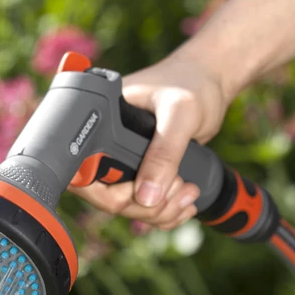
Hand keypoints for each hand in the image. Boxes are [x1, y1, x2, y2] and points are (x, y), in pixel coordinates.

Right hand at [69, 50, 227, 230]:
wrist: (210, 81)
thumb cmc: (192, 83)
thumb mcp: (180, 114)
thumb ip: (164, 153)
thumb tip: (146, 196)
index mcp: (98, 122)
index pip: (84, 174)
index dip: (112, 194)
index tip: (149, 190)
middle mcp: (104, 143)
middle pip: (106, 198)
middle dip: (144, 206)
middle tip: (180, 188)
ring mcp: (122, 159)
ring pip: (126, 206)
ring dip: (159, 212)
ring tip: (188, 193)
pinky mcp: (141, 170)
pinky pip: (142, 204)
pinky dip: (164, 212)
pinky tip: (184, 202)